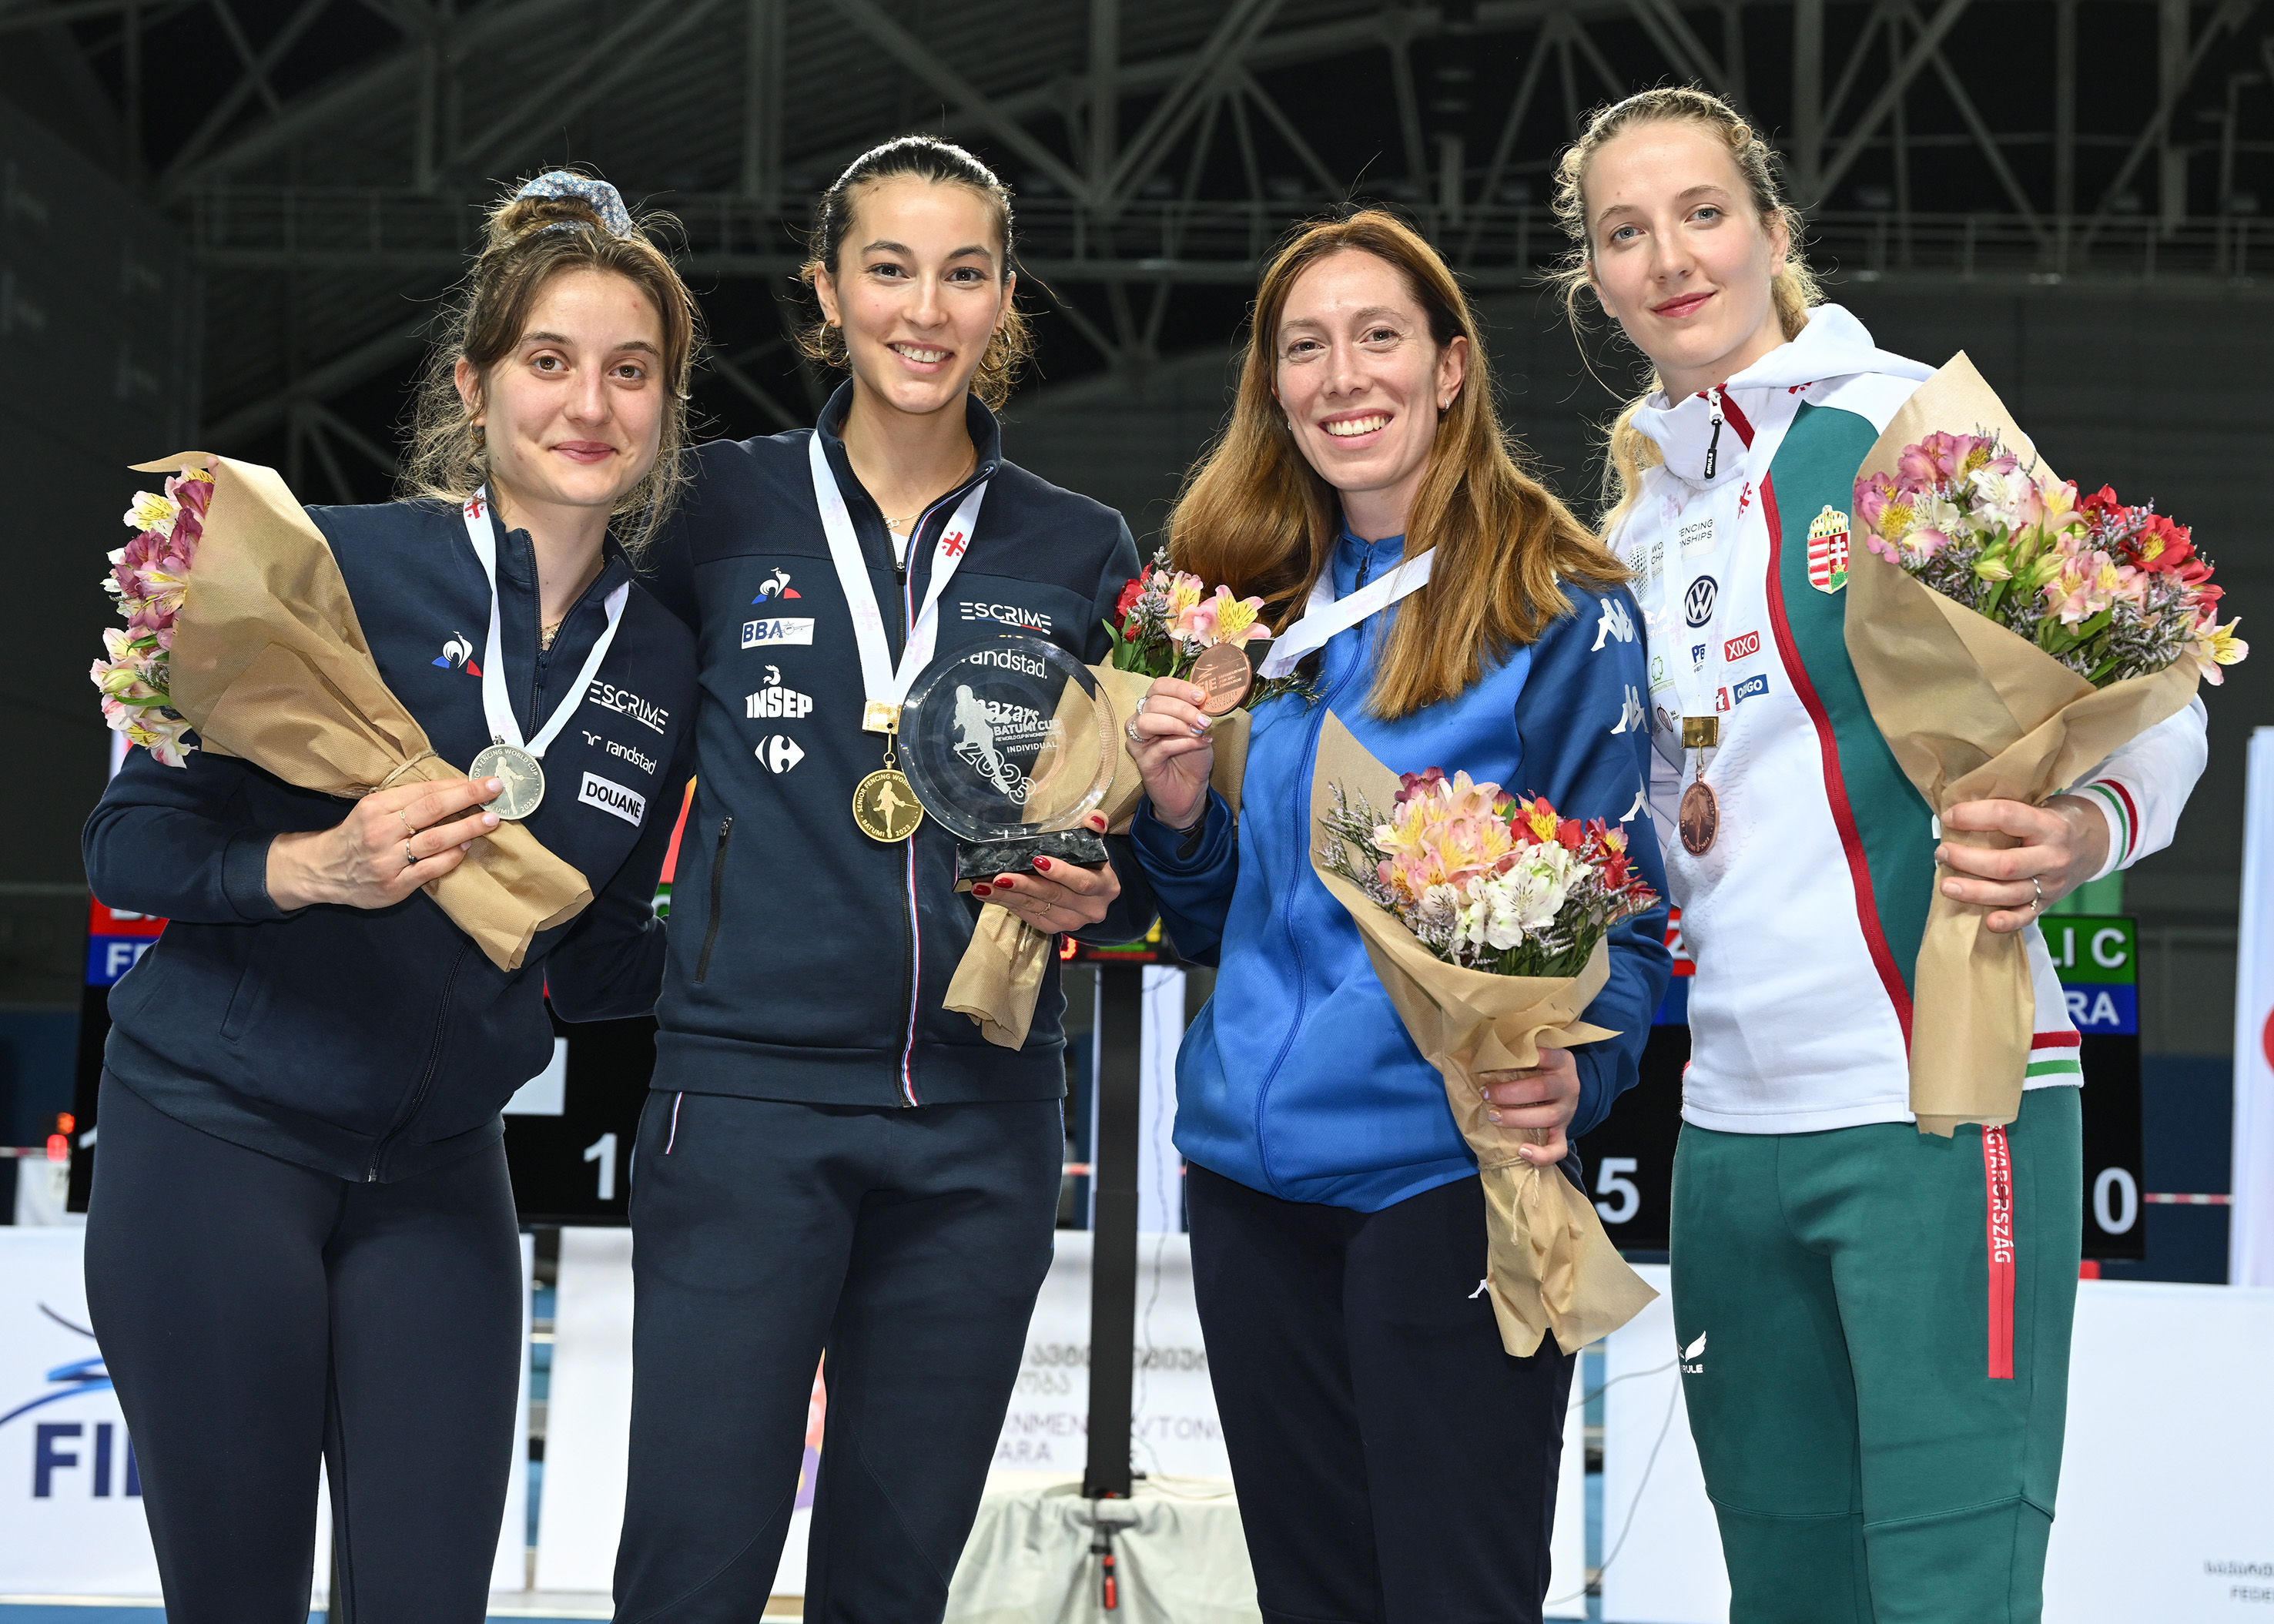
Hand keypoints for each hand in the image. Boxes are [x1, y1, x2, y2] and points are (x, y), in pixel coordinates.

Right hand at [266, 778, 502, 911]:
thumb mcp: (372, 810)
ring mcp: (387, 860)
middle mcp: (380, 830)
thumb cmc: (356, 835)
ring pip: (434, 840)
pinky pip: (429, 869)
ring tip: (490, 820)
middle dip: (467, 797)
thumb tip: (453, 790)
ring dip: (466, 829)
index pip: (423, 792)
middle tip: (495, 789)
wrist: (322, 870)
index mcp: (375, 807)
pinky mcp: (393, 884)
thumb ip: (406, 802)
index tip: (483, 780)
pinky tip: (466, 848)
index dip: (456, 785)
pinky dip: (451, 858)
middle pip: (431, 809)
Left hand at [972, 812, 1119, 931]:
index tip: (1037, 861)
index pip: (1082, 881)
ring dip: (1007, 897)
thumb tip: (1093, 817)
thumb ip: (1094, 830)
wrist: (1094, 898)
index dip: (1060, 873)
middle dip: (1024, 886)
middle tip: (999, 877)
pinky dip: (1007, 903)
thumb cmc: (1090, 866)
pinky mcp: (1053, 928)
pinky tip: (989, 893)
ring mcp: (1071, 922)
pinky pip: (1027, 915)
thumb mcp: (1095, 847)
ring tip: (983, 886)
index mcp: (1104, 887)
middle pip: (1053, 896)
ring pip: (1035, 907)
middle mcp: (1091, 909)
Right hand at [1124, 676, 1214, 832]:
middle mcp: (1139, 722)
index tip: (1201, 696)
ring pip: (1148, 721)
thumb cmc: (1192, 756)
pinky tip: (1199, 743)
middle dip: (1183, 708)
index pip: (1158, 687)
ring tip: (1199, 731)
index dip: (1179, 688)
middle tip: (1204, 719)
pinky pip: (1160, 746)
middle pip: (1153, 702)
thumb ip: (1197, 712)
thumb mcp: (1199, 728)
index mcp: (1153, 708)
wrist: (1190, 789)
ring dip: (1178, 723)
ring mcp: (1138, 743)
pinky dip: (1183, 742)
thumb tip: (1204, 697)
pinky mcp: (1142, 762)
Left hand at [1477, 1046, 1580, 1166]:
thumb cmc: (1539, 1067)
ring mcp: (1568, 1111)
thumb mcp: (1534, 1053)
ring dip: (1516, 1118)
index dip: (1515, 1061)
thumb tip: (1482, 1051)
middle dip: (1509, 1093)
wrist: (1563, 1085)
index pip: (1542, 1056)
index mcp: (1562, 1061)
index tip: (1492, 1064)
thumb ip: (1517, 1052)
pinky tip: (1521, 1150)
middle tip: (1486, 1093)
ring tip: (1493, 1116)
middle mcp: (1568, 1085)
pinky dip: (1542, 1154)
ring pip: (1548, 1117)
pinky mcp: (1564, 1131)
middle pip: (1541, 1089)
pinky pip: (1558, 1148)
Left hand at [1936, 795, 2108, 934]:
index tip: (1948, 817)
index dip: (1974, 816)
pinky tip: (1988, 922)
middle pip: (2006, 864)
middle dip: (1967, 860)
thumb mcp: (2042, 804)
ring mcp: (2053, 883)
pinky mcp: (2050, 902)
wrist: (2098, 841)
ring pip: (2011, 893)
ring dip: (1975, 892)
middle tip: (1941, 853)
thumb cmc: (2057, 818)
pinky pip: (2028, 916)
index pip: (2008, 816)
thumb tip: (1958, 812)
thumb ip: (2010, 811)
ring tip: (1946, 885)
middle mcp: (2053, 857)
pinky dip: (2008, 922)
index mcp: (2050, 825)